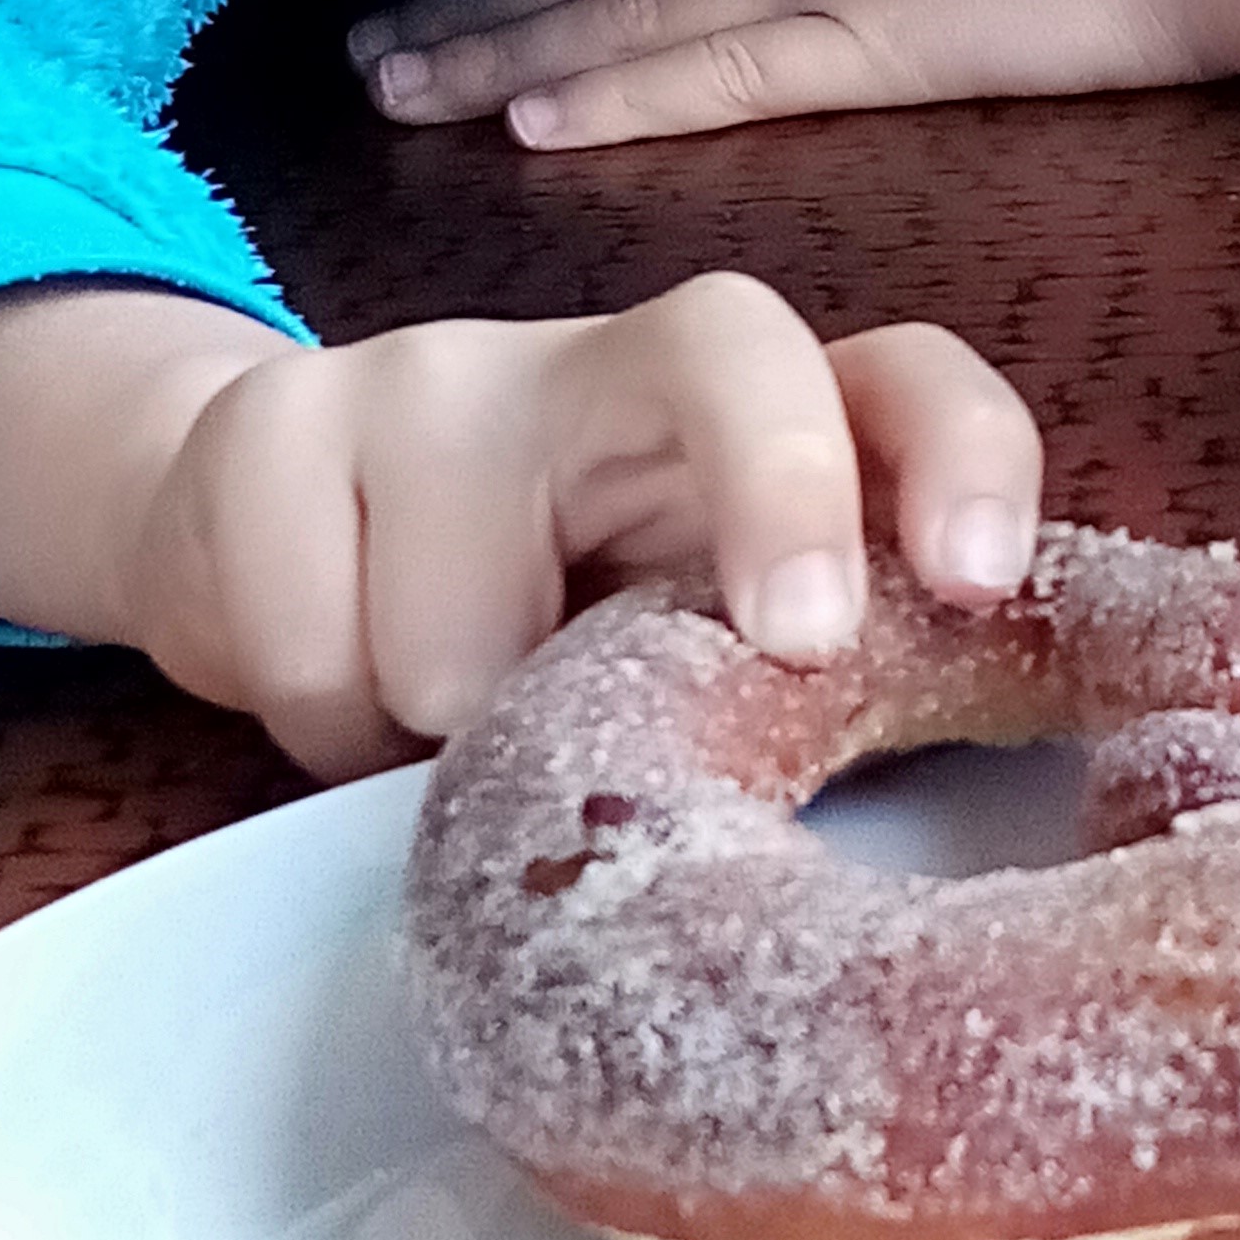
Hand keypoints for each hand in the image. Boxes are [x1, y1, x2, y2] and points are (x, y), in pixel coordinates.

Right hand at [0, 279, 1039, 781]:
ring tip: (438, 718)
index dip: (964, 449)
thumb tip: (878, 893)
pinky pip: (310, 638)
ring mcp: (441, 375)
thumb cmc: (522, 634)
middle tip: (792, 646)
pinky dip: (317, 714)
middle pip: (731, 346)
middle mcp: (610, 369)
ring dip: (452, 726)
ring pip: (475, 607)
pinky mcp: (281, 418)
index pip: (896, 377)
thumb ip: (767, 704)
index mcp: (749, 431)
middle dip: (782, 486)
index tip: (978, 578)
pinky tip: (329, 681)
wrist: (261, 542)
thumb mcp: (663, 665)